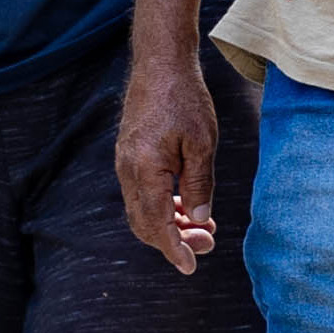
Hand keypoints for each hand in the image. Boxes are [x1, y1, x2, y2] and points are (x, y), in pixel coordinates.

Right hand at [117, 42, 219, 272]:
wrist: (160, 64)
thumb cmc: (185, 100)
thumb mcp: (202, 144)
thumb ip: (199, 185)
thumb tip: (199, 221)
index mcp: (145, 170)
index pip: (158, 224)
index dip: (175, 250)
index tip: (191, 267)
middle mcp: (128, 171)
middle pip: (145, 224)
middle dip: (174, 240)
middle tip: (208, 243)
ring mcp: (125, 163)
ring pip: (142, 210)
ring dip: (169, 224)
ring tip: (203, 227)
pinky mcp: (129, 156)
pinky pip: (141, 194)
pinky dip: (162, 207)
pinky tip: (186, 205)